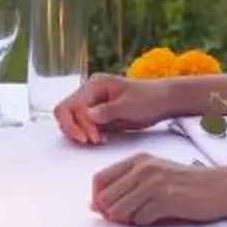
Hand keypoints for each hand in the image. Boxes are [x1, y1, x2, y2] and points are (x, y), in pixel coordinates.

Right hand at [54, 72, 174, 145]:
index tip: (92, 138)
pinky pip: (82, 126)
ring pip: (70, 120)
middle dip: (73, 129)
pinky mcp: (96, 116)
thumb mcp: (129, 105)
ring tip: (99, 140)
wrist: (161, 101)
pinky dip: (87, 135)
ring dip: (79, 133)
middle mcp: (89, 93)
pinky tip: (101, 140)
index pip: (73, 105)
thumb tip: (88, 115)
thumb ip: (108, 110)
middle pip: (65, 111)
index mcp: (94, 85)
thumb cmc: (148, 98)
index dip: (79, 124)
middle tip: (92, 141)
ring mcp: (91, 104)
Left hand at [90, 151, 226, 226]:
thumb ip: (126, 185)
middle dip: (112, 214)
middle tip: (130, 217)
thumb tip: (94, 206)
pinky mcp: (166, 199)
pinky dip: (146, 223)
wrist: (220, 186)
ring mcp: (154, 183)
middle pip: (105, 199)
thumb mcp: (154, 175)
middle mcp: (143, 168)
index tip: (107, 210)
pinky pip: (139, 220)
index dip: (98, 199)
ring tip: (146, 216)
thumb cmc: (186, 184)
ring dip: (128, 221)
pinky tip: (161, 216)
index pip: (99, 179)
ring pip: (118, 212)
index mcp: (138, 160)